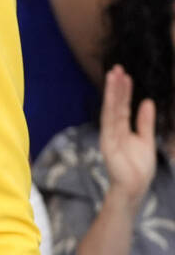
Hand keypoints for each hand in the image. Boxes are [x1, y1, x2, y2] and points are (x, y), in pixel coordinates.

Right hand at [99, 65, 156, 208]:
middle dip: (116, 86)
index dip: (124, 91)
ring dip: (112, 92)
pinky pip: (110, 121)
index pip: (122, 106)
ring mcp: (109, 135)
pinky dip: (111, 107)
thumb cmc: (138, 167)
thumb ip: (145, 122)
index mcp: (121, 129)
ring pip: (111, 109)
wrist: (135, 187)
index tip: (125, 75)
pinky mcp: (108, 142)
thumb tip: (147, 102)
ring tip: (114, 75)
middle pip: (115, 104)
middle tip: (117, 68)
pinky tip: (113, 95)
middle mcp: (113, 129)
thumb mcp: (146, 139)